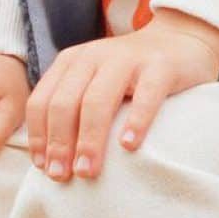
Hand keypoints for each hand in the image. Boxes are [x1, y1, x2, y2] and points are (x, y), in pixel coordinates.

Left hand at [24, 12, 218, 181]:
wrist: (180, 40)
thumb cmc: (131, 74)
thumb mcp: (93, 80)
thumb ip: (72, 106)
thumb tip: (49, 160)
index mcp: (72, 62)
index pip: (42, 101)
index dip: (38, 136)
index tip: (43, 167)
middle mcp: (94, 56)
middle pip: (65, 103)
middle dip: (59, 143)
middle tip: (61, 177)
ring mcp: (128, 59)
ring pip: (98, 101)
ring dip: (89, 140)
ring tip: (87, 172)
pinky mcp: (161, 66)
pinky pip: (146, 95)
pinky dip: (136, 121)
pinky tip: (129, 146)